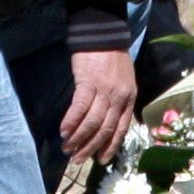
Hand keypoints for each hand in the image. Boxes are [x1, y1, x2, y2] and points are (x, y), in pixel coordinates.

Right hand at [60, 47, 138, 163]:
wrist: (104, 34)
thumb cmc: (112, 58)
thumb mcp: (124, 81)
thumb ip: (119, 100)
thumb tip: (108, 122)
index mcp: (129, 98)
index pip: (121, 128)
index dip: (111, 146)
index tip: (101, 160)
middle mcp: (119, 97)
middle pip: (105, 129)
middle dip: (91, 148)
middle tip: (78, 160)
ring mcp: (104, 90)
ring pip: (92, 122)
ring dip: (78, 138)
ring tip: (68, 149)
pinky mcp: (88, 82)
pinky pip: (79, 108)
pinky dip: (71, 122)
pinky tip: (64, 131)